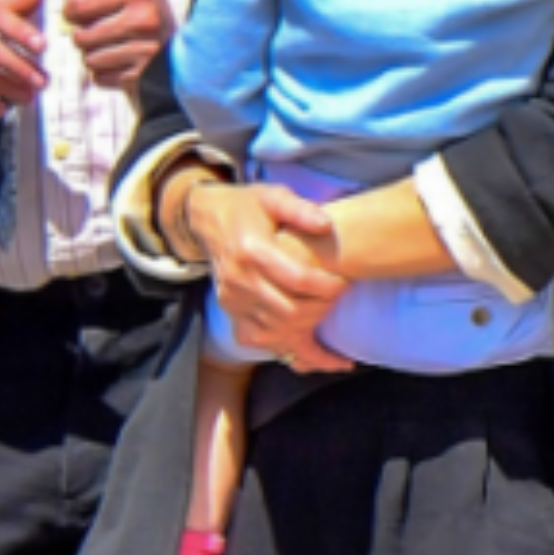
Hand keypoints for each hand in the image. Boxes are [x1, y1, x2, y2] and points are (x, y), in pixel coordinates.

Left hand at [61, 0, 171, 90]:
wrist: (185, 48)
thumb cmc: (147, 8)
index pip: (78, 4)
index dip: (72, 8)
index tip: (83, 8)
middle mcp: (145, 16)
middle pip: (80, 36)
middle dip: (83, 34)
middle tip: (100, 30)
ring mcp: (145, 50)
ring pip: (89, 59)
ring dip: (94, 55)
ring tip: (115, 46)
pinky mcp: (142, 77)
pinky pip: (99, 77)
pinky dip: (105, 73)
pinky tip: (123, 63)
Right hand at [185, 180, 354, 373]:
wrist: (208, 219)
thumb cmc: (248, 206)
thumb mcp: (273, 195)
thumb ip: (299, 209)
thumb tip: (326, 225)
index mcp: (252, 250)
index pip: (297, 279)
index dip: (327, 287)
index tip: (345, 283)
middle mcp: (239, 280)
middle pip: (289, 312)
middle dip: (322, 312)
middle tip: (340, 302)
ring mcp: (233, 301)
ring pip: (275, 334)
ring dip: (308, 341)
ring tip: (337, 352)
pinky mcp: (232, 313)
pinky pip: (259, 341)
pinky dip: (286, 352)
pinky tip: (312, 359)